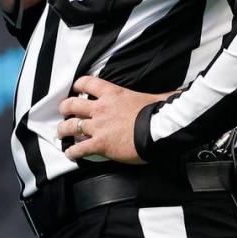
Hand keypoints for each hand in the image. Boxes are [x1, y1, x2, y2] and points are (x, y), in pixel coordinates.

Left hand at [57, 76, 175, 163]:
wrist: (159, 131)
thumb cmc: (159, 113)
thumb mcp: (154, 97)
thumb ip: (157, 94)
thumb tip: (175, 92)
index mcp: (113, 93)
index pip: (88, 83)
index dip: (78, 85)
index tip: (75, 89)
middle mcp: (101, 108)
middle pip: (72, 104)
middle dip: (65, 108)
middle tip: (64, 113)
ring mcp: (98, 126)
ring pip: (70, 126)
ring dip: (62, 130)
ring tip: (60, 134)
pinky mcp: (100, 144)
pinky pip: (79, 148)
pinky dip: (72, 152)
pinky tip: (70, 154)